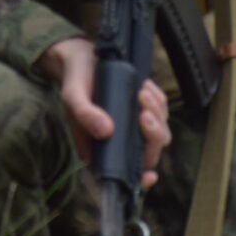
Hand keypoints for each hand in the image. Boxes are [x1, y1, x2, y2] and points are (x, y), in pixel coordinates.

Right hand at [36, 36, 170, 189]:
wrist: (82, 56)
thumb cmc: (75, 80)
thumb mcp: (73, 96)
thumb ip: (85, 114)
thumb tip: (106, 131)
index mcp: (99, 149)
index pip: (122, 174)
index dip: (139, 179)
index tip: (150, 174)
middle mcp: (119, 141)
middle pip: (148, 153)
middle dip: (152, 134)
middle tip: (144, 111)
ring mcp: (133, 126)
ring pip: (159, 132)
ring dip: (157, 113)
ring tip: (142, 92)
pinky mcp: (143, 109)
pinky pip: (162, 112)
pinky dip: (158, 100)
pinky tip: (145, 87)